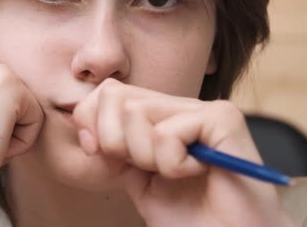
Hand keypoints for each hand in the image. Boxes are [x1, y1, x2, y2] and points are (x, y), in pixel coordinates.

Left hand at [72, 79, 291, 226]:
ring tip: (175, 173)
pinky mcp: (222, 118)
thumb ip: (113, 149)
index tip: (106, 158)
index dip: (92, 123)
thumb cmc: (190, 217)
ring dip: (146, 158)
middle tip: (147, 170)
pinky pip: (165, 134)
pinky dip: (172, 165)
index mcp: (161, 114)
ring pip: (135, 112)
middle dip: (115, 143)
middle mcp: (181, 104)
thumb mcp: (136, 179)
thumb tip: (85, 125)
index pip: (108, 92)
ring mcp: (203, 108)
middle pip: (114, 95)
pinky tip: (198, 173)